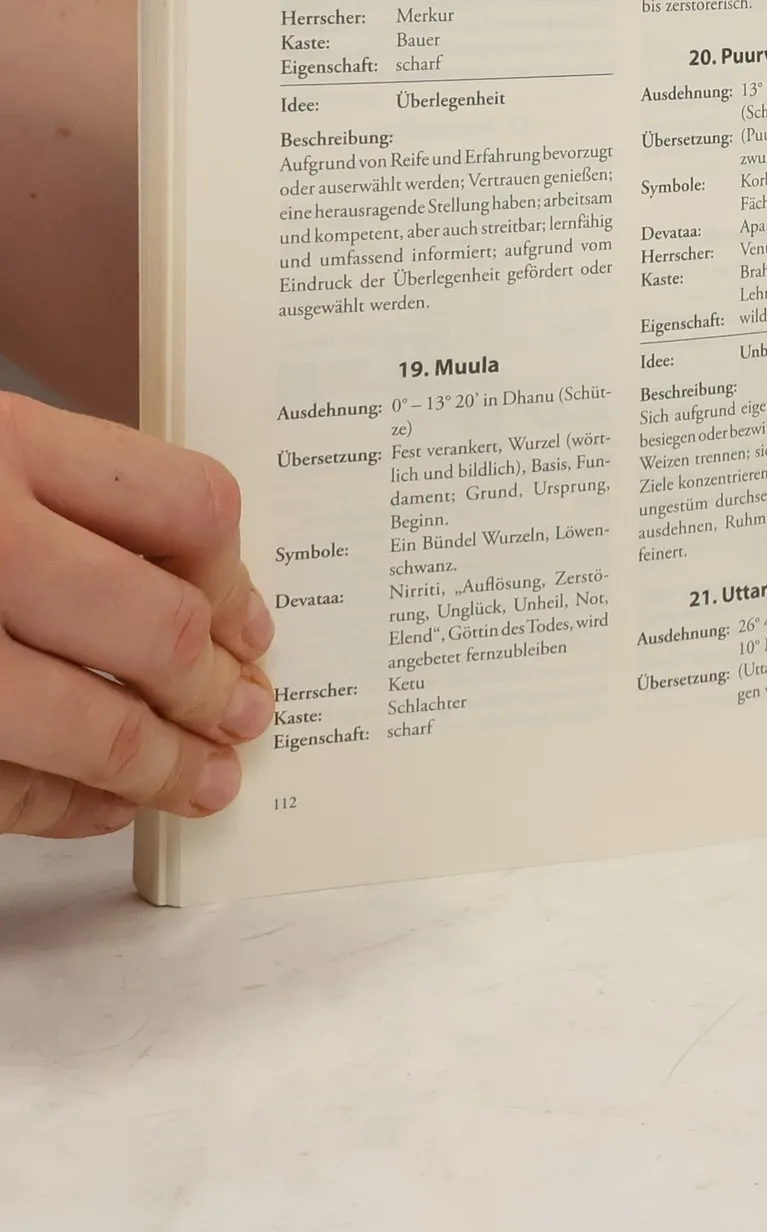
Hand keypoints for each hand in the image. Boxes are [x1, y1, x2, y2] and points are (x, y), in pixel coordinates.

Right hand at [0, 392, 273, 835]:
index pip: (187, 507)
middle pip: (158, 624)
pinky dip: (64, 806)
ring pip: (92, 723)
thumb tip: (205, 602)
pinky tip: (103, 803)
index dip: (235, 580)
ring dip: (162, 766)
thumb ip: (71, 499)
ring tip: (203, 781)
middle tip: (246, 713)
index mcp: (10, 448)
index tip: (253, 630)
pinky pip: (4, 784)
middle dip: (213, 687)